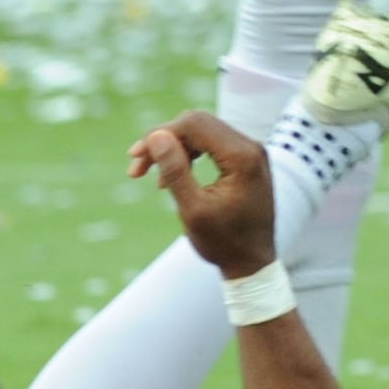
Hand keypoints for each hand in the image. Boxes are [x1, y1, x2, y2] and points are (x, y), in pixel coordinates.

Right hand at [132, 112, 278, 277]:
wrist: (253, 264)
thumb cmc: (224, 243)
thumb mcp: (193, 210)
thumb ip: (175, 171)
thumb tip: (156, 136)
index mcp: (243, 156)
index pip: (195, 125)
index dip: (160, 135)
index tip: (134, 158)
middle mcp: (251, 147)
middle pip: (199, 124)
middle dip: (164, 139)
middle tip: (136, 167)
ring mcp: (251, 152)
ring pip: (203, 132)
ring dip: (173, 147)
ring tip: (147, 175)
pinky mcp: (246, 160)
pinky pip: (212, 144)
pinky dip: (188, 155)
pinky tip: (169, 178)